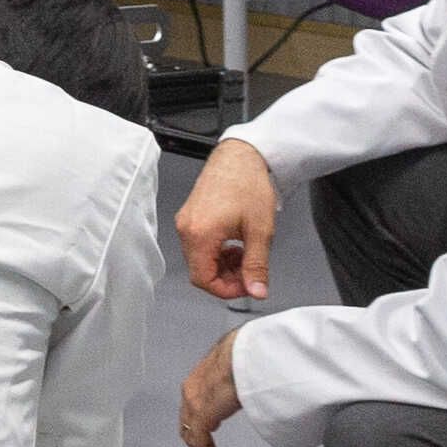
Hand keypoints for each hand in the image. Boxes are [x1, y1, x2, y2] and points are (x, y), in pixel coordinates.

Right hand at [176, 137, 277, 300]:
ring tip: (245, 254)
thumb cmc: (248, 184)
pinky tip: (234, 243)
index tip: (247, 287)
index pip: (203, 279)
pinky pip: (199, 245)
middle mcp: (186, 229)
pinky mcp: (190, 217)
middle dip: (227, 277)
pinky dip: (217, 252)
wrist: (240, 156)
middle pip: (200, 271)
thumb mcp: (260, 231)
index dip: (226, 290)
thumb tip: (256, 291)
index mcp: (199, 233)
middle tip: (251, 272)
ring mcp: (186, 222)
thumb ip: (257, 265)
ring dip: (223, 264)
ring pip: (200, 259)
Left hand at [180, 330, 245, 446]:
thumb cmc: (253, 357)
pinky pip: (202, 444)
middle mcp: (190, 393)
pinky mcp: (202, 414)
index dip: (205, 435)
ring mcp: (194, 404)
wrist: (250, 350)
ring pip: (195, 441)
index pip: (195, 415)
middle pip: (191, 431)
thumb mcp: (241, 374)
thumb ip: (237, 386)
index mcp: (198, 382)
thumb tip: (249, 391)